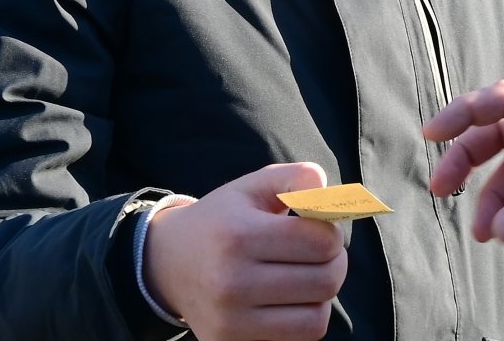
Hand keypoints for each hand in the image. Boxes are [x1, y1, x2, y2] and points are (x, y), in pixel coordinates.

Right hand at [143, 162, 347, 340]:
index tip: (320, 229)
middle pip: (325, 282)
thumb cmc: (224, 220)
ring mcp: (229, 320)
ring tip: (306, 278)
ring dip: (321, 297)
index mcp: (239, 235)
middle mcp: (231, 282)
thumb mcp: (254, 186)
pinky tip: (289, 300)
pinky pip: (295, 340)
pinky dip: (303, 320)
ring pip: (315, 320)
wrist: (168, 263)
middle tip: (321, 254)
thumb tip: (328, 192)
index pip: (321, 242)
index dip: (332, 233)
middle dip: (335, 263)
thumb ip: (297, 178)